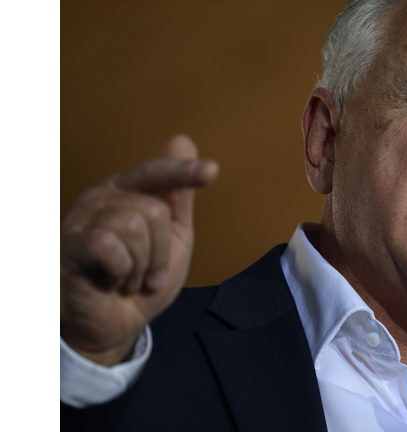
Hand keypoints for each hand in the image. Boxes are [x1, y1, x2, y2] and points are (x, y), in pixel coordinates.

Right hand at [60, 135, 218, 365]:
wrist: (112, 325)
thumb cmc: (140, 279)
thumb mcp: (171, 238)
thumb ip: (177, 196)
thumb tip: (182, 140)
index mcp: (128, 192)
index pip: (157, 173)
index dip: (184, 172)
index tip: (212, 171)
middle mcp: (102, 198)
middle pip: (154, 211)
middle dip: (160, 253)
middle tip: (145, 272)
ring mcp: (82, 219)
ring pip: (134, 225)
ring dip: (141, 265)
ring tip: (129, 278)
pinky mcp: (70, 244)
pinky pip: (110, 244)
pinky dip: (122, 271)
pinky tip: (112, 281)